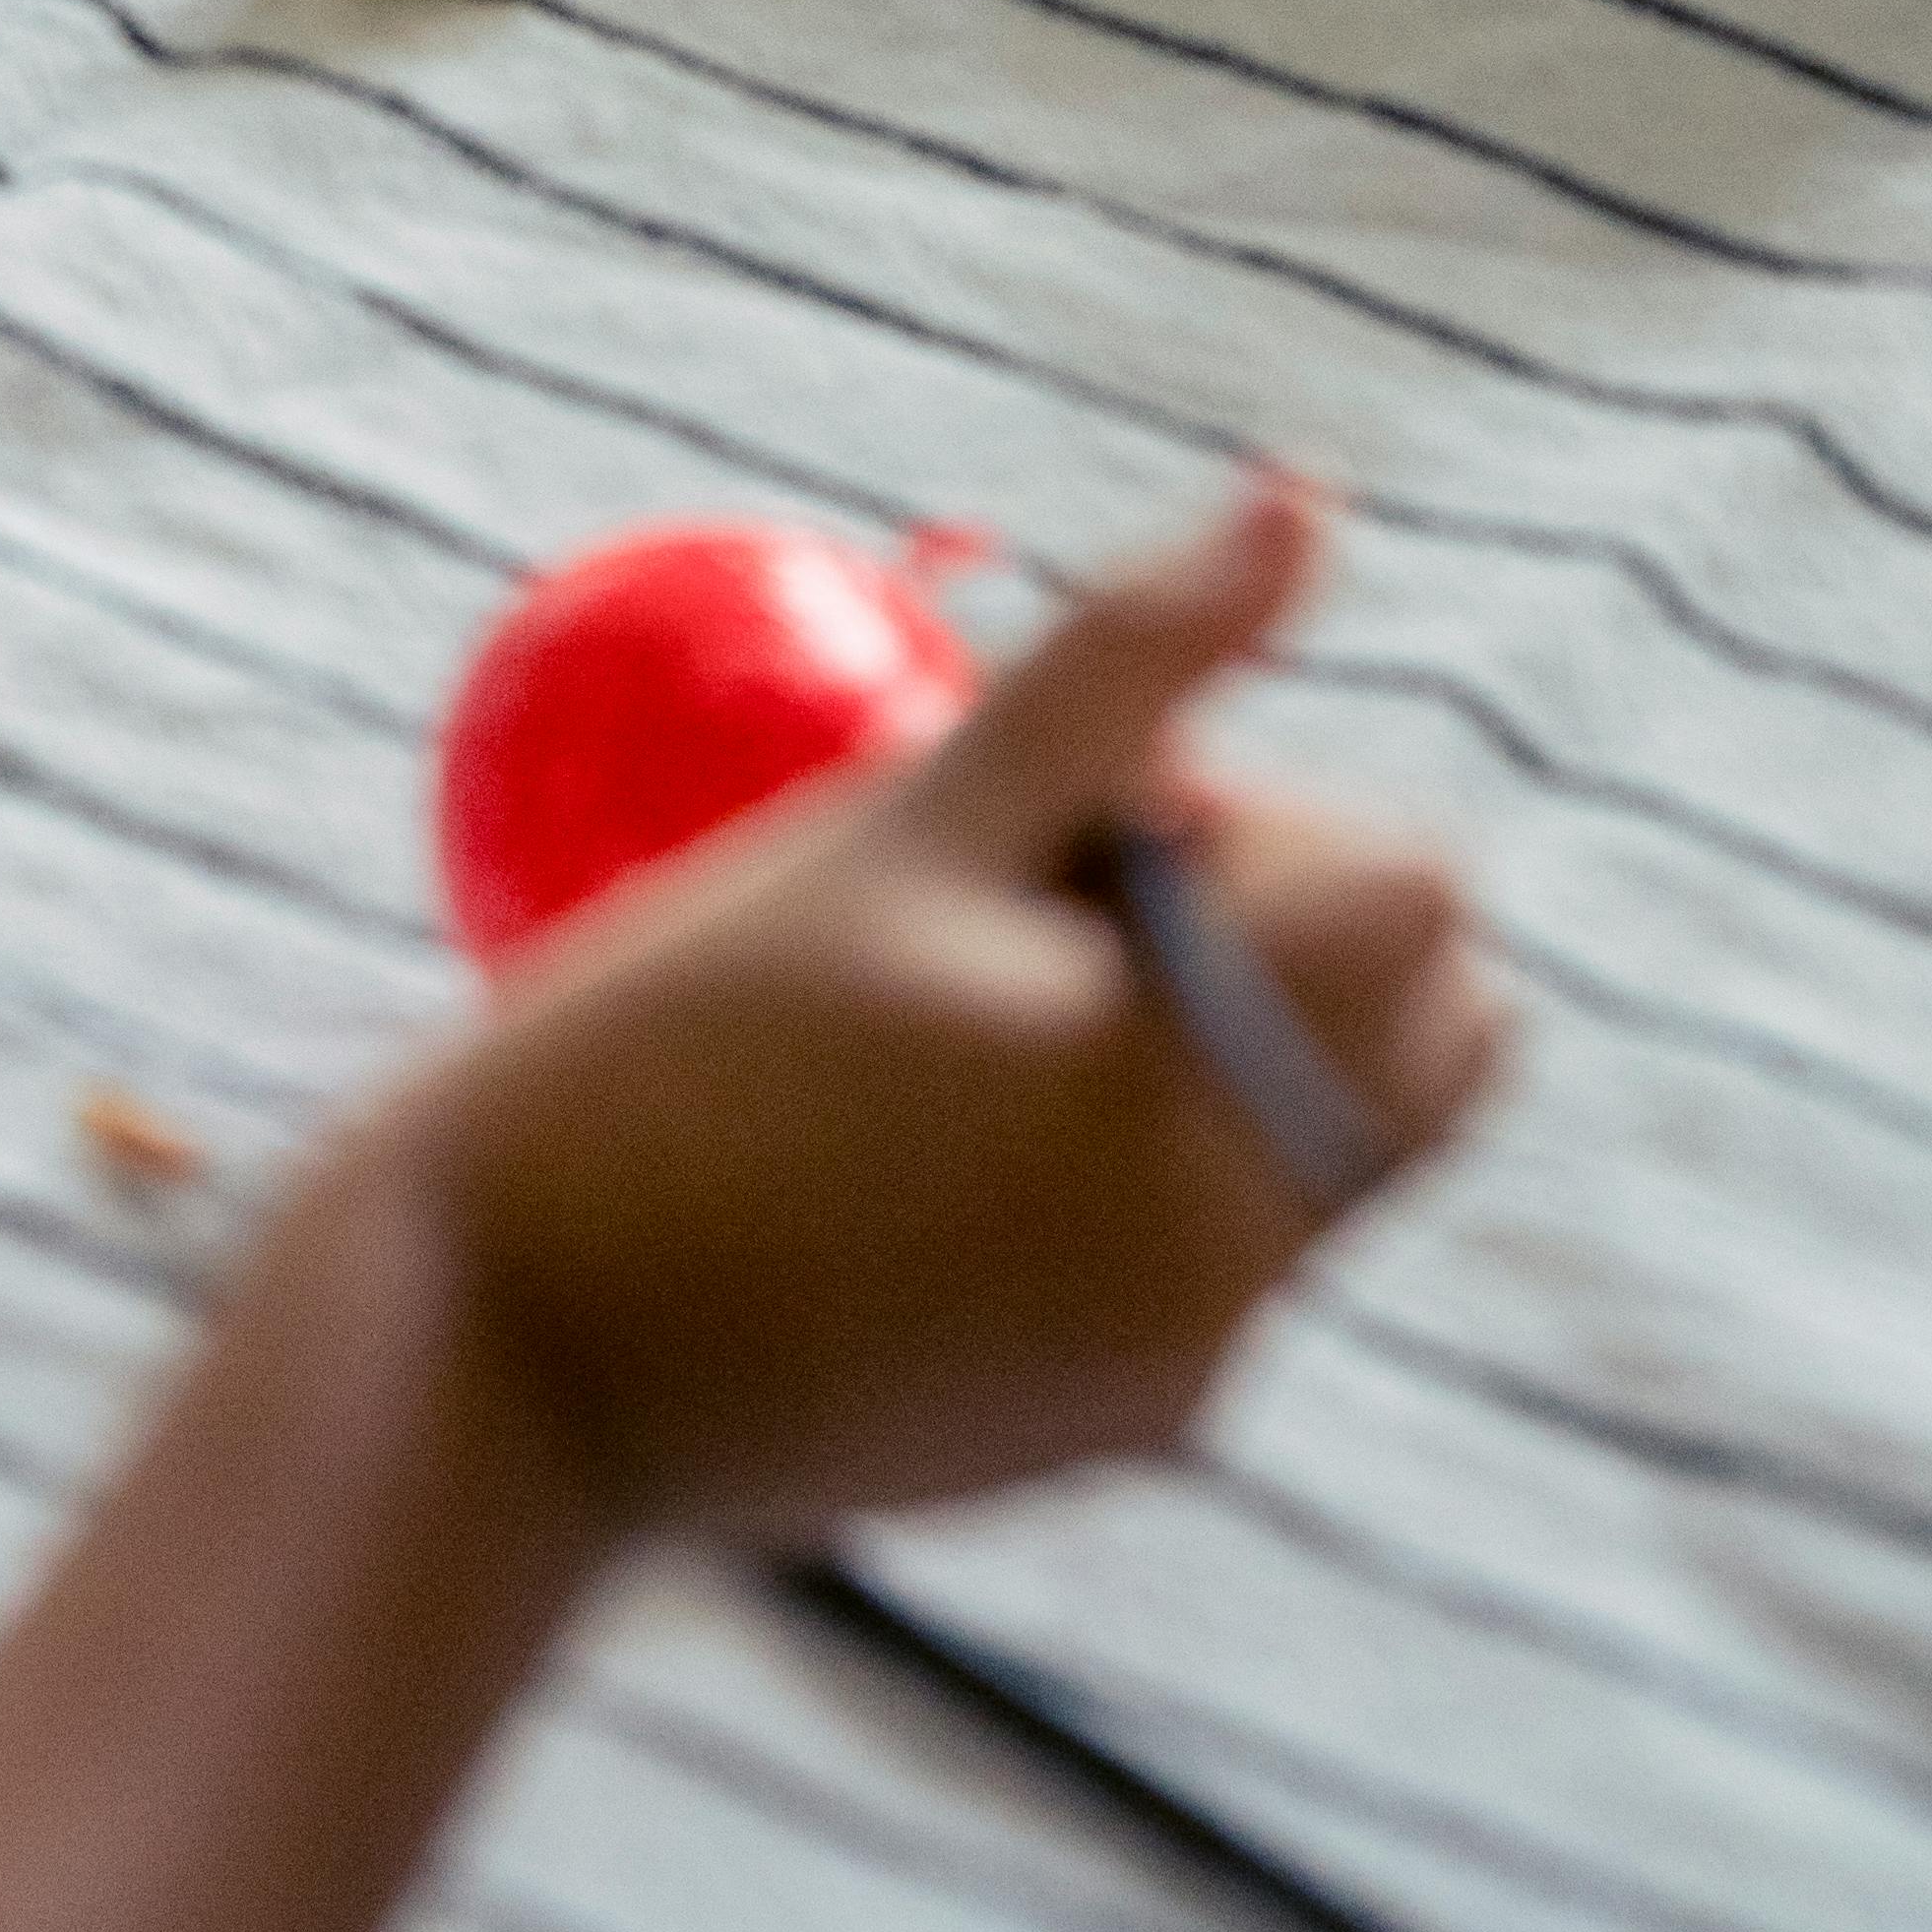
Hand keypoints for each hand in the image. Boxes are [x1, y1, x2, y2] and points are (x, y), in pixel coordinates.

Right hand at [371, 481, 1500, 1540]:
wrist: (499, 1350)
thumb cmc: (675, 1036)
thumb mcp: (909, 816)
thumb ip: (1134, 657)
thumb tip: (1307, 495)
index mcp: (1180, 1089)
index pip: (1417, 889)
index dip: (1269, 817)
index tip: (1078, 837)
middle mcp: (1224, 1263)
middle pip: (1432, 1030)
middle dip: (1298, 939)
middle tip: (1054, 918)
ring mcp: (1180, 1373)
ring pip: (1336, 1139)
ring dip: (1224, 1050)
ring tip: (974, 1037)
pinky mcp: (1121, 1436)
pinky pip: (1230, 1251)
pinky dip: (1147, 1169)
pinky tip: (932, 1159)